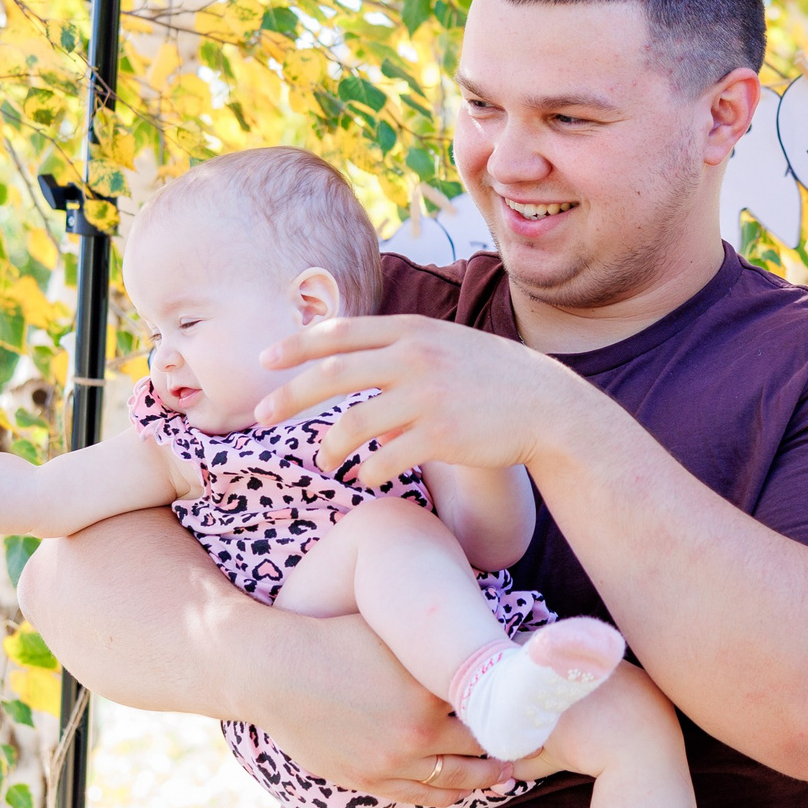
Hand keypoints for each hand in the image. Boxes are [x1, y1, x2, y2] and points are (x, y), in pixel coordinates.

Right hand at [230, 611, 518, 807]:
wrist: (274, 671)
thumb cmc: (334, 636)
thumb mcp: (392, 630)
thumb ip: (436, 642)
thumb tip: (484, 638)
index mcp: (428, 691)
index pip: (490, 707)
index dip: (516, 710)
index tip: (541, 711)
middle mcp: (415, 732)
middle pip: (481, 749)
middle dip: (510, 748)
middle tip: (537, 746)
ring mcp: (390, 762)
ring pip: (454, 781)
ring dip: (485, 780)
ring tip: (509, 775)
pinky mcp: (366, 779)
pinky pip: (417, 797)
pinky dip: (445, 797)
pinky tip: (463, 794)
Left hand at [255, 316, 602, 487]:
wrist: (547, 406)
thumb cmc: (492, 379)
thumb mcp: (447, 345)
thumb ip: (402, 350)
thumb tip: (354, 375)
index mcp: (413, 330)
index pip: (339, 332)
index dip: (296, 345)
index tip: (265, 361)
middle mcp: (416, 357)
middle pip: (332, 375)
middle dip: (288, 397)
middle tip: (260, 417)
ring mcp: (429, 396)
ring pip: (353, 423)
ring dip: (328, 445)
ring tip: (324, 459)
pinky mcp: (442, 434)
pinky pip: (386, 458)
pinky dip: (368, 470)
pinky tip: (365, 477)